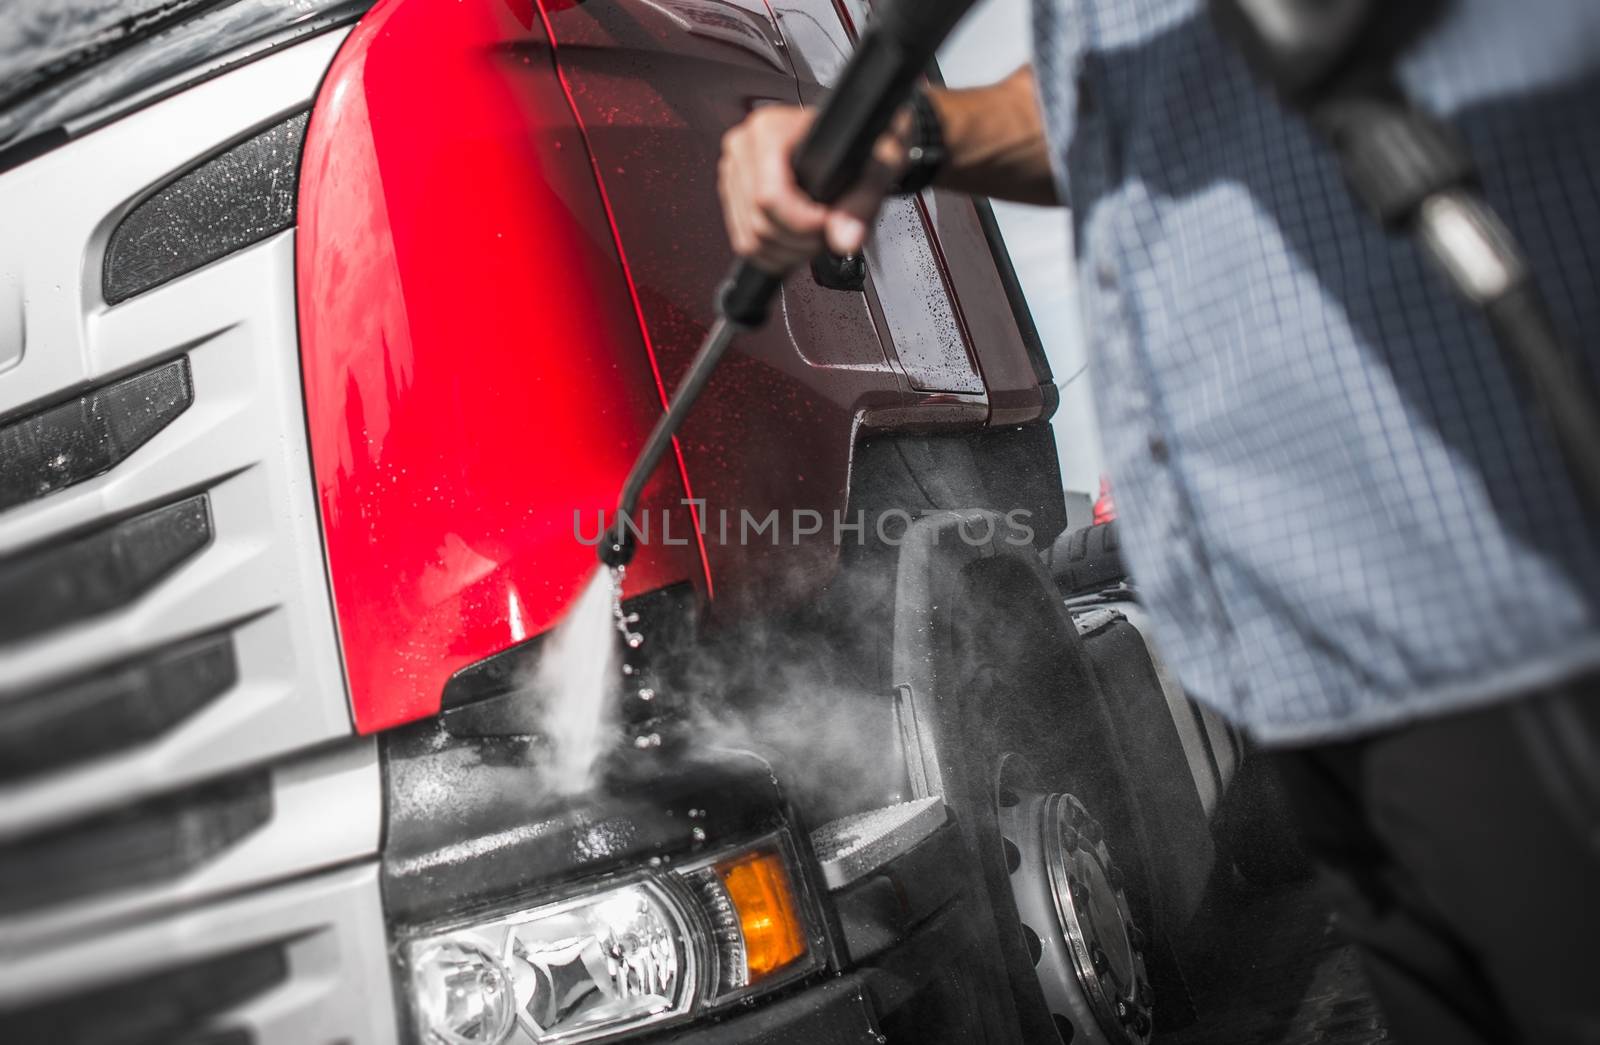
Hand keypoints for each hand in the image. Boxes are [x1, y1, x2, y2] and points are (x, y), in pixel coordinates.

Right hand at [717, 105, 909, 274]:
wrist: (852, 140)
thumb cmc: (859, 148)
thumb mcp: (873, 172)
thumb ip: (861, 205)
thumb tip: (845, 238)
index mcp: (769, 130)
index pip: (768, 198)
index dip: (802, 224)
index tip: (827, 225)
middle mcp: (745, 147)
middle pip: (759, 222)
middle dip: (799, 241)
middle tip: (827, 234)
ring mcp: (734, 171)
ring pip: (750, 239)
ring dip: (787, 252)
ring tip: (815, 237)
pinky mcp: (734, 194)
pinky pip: (744, 243)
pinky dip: (772, 254)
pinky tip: (796, 242)